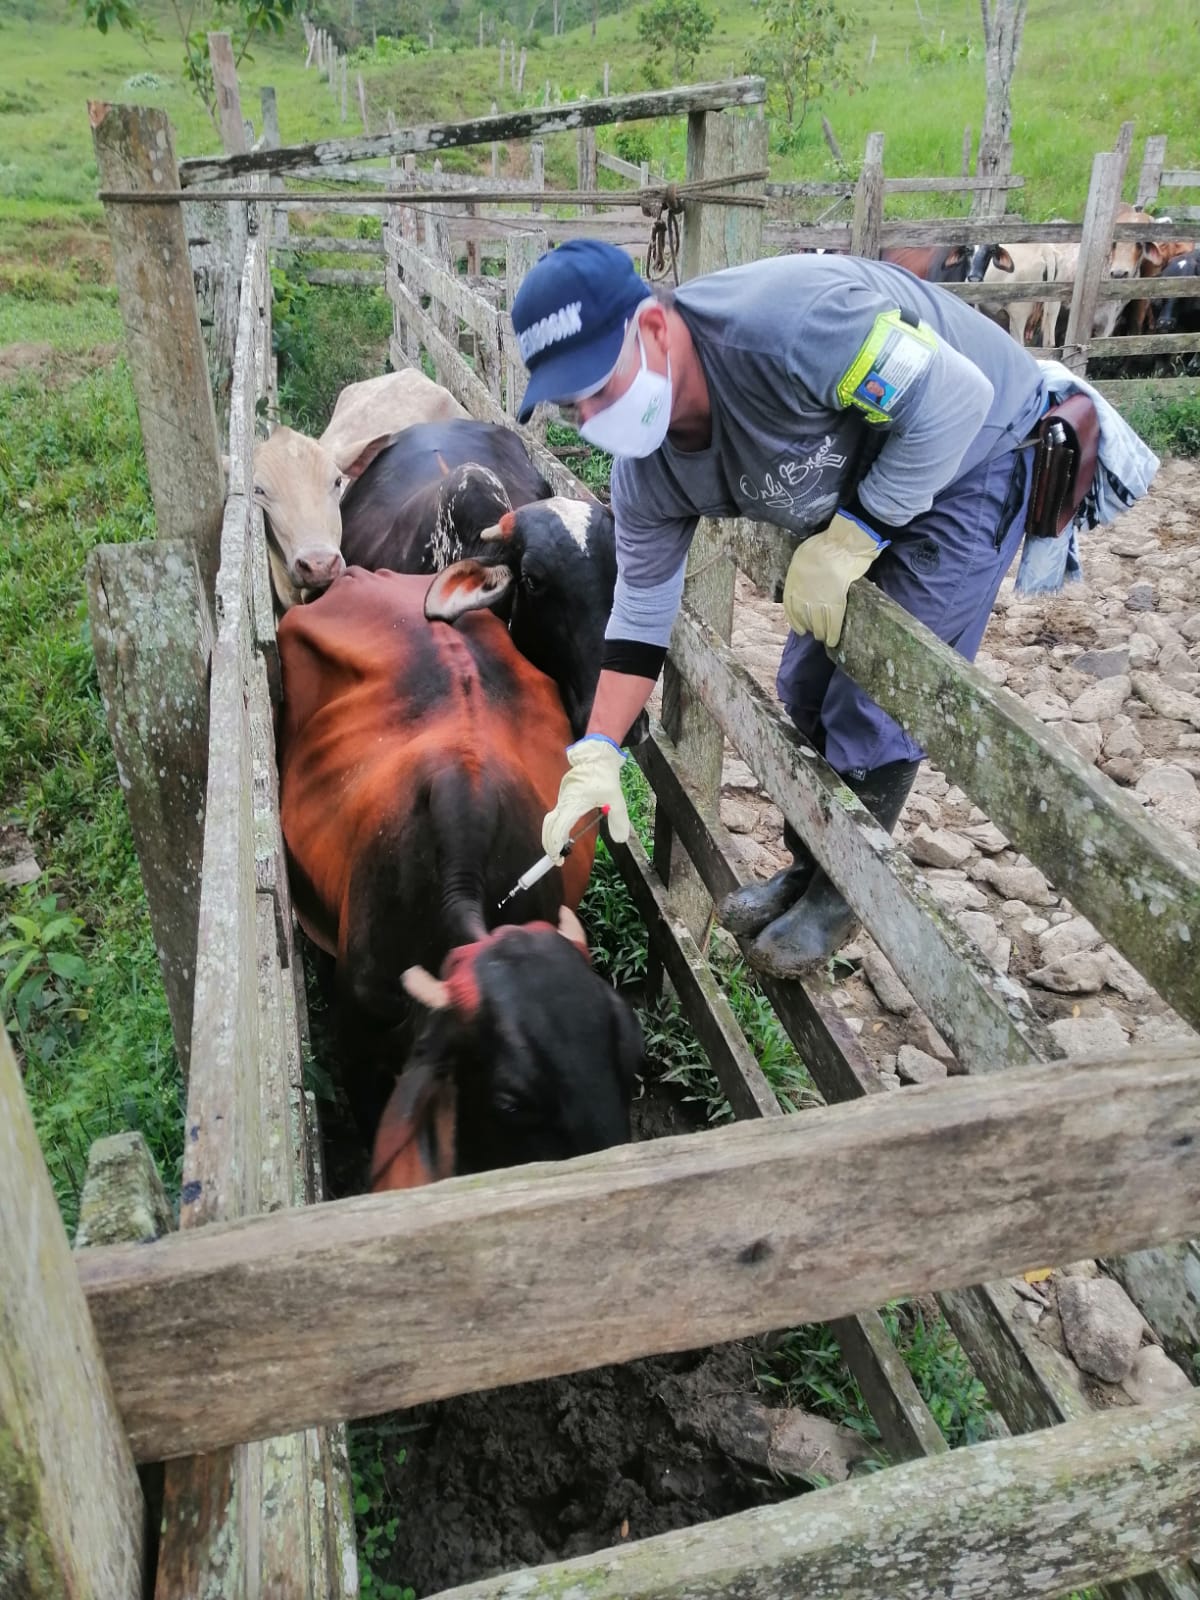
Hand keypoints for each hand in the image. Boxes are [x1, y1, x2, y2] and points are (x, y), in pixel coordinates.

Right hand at [542, 736, 629, 861]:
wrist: (594, 755)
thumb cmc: (604, 775)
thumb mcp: (616, 798)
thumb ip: (618, 820)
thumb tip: (620, 840)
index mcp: (574, 803)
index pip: (559, 829)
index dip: (556, 846)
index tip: (559, 859)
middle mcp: (564, 802)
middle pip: (549, 827)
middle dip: (549, 845)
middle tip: (556, 859)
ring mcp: (562, 798)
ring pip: (549, 821)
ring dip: (550, 837)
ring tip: (557, 851)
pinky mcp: (563, 796)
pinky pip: (554, 815)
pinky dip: (553, 828)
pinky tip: (561, 836)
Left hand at [783, 511, 888, 647]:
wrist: (841, 545)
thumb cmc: (822, 545)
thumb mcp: (802, 557)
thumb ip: (801, 571)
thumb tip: (805, 581)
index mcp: (793, 582)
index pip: (790, 607)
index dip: (794, 620)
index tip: (799, 628)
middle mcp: (803, 595)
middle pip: (804, 617)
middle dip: (809, 627)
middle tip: (814, 633)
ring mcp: (819, 600)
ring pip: (818, 623)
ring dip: (821, 632)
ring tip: (823, 638)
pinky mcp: (837, 602)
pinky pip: (834, 622)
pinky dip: (833, 633)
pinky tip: (833, 641)